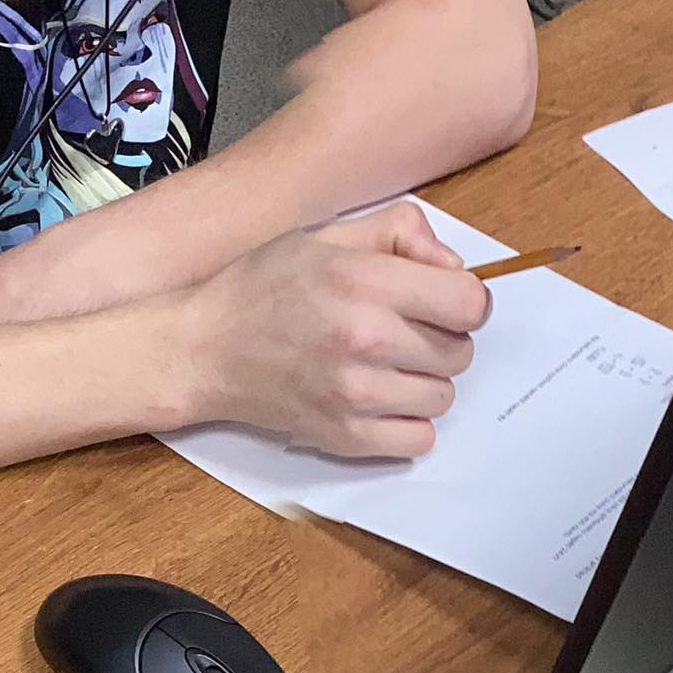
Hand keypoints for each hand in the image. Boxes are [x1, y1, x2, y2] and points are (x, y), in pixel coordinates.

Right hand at [174, 200, 491, 457]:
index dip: (464, 300)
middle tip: (402, 332)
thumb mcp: (327, 235)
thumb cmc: (261, 289)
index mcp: (364, 280)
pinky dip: (406, 423)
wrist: (203, 350)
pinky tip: (379, 400)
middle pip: (460, 351)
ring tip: (385, 365)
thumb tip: (454, 265)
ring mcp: (355, 394)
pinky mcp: (345, 436)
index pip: (469, 303)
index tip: (443, 301)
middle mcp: (364, 339)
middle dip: (442, 339)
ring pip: (443, 396)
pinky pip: (418, 439)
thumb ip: (400, 233)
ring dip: (424, 382)